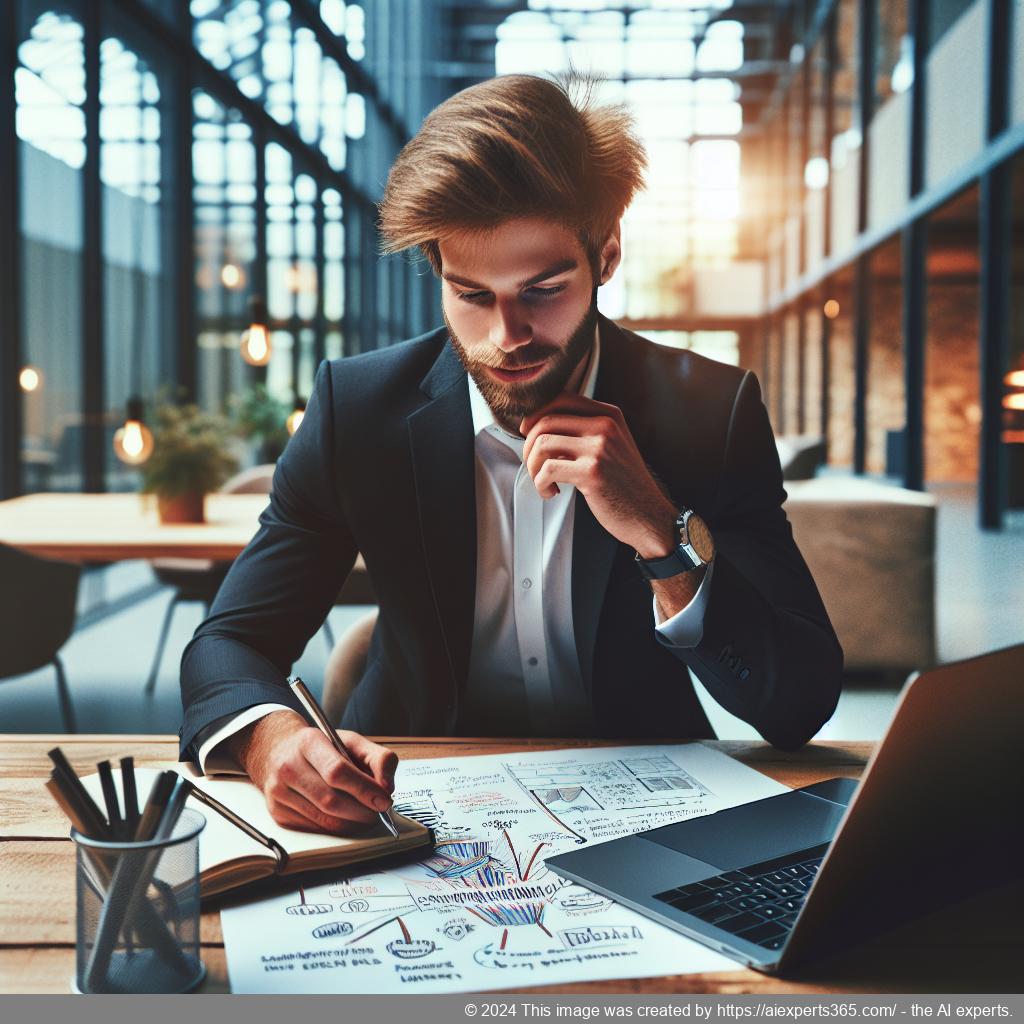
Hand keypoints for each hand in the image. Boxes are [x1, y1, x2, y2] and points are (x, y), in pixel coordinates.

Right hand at [229, 709, 397, 834]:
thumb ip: (378, 758)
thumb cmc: (322, 747)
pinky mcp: (277, 812)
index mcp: (308, 742)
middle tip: (378, 812)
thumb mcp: (352, 742)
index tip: (384, 800)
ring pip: (323, 819)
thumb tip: (387, 787)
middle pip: (331, 800)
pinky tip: (344, 819)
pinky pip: (313, 829)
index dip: (364, 789)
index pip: (337, 771)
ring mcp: (278, 791)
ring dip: (352, 823)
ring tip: (365, 816)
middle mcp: (288, 766)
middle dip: (362, 811)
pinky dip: (335, 828)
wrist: (280, 751)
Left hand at [521, 393, 676, 557]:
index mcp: (609, 414)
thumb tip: (537, 425)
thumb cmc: (622, 484)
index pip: (561, 398)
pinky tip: (551, 492)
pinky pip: (547, 469)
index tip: (527, 434)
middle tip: (533, 465)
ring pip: (542, 443)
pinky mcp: (591, 472)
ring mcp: (599, 448)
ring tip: (543, 482)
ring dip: (533, 466)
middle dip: (528, 445)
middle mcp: (605, 425)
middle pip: (546, 420)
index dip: (536, 415)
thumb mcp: (610, 445)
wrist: (648, 515)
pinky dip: (540, 484)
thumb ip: (584, 430)